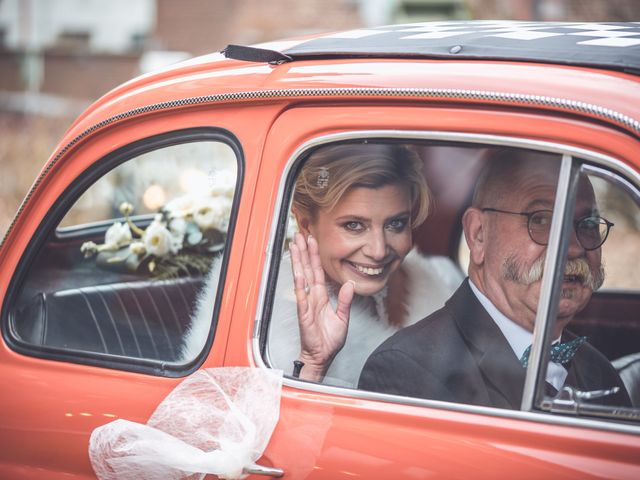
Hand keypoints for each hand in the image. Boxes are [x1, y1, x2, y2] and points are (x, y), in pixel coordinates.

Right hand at [290, 232, 353, 380]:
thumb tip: (350, 284)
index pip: (317, 272)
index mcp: (320, 297)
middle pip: (306, 269)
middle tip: (299, 235)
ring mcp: (306, 304)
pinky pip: (302, 297)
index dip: (314, 256)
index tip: (312, 241)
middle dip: (303, 252)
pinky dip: (300, 285)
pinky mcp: (303, 314)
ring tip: (294, 246)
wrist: (322, 357)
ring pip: (301, 278)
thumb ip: (345, 300)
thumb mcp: (342, 318)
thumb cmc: (329, 341)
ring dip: (298, 262)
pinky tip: (298, 273)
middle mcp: (312, 298)